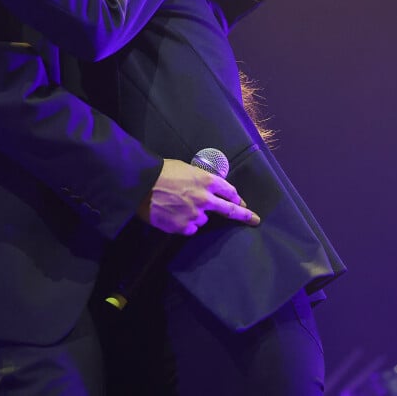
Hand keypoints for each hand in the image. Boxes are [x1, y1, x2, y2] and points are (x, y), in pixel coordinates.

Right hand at [137, 158, 259, 234]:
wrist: (142, 184)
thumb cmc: (162, 171)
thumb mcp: (186, 168)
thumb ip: (200, 179)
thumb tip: (206, 188)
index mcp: (206, 180)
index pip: (229, 190)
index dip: (236, 197)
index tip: (242, 202)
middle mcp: (205, 198)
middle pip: (230, 209)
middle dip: (244, 214)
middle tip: (254, 219)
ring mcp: (195, 214)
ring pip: (203, 219)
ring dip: (197, 214)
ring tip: (179, 206)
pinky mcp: (183, 227)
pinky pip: (191, 228)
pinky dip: (186, 223)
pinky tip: (174, 215)